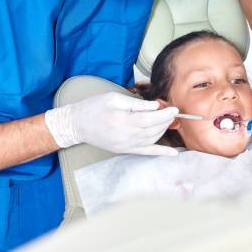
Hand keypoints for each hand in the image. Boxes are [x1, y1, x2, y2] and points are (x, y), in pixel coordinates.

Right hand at [45, 92, 179, 155]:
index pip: (150, 119)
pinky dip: (161, 153)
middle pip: (153, 129)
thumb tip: (155, 106)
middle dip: (166, 120)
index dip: (164, 114)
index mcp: (122, 120)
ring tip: (168, 121)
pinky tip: (173, 153)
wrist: (77, 124)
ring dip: (163, 130)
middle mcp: (125, 136)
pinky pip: (146, 153)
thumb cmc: (94, 107)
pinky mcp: (124, 150)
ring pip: (152, 139)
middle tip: (172, 112)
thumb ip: (136, 103)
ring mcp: (125, 145)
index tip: (174, 109)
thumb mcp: (114, 98)